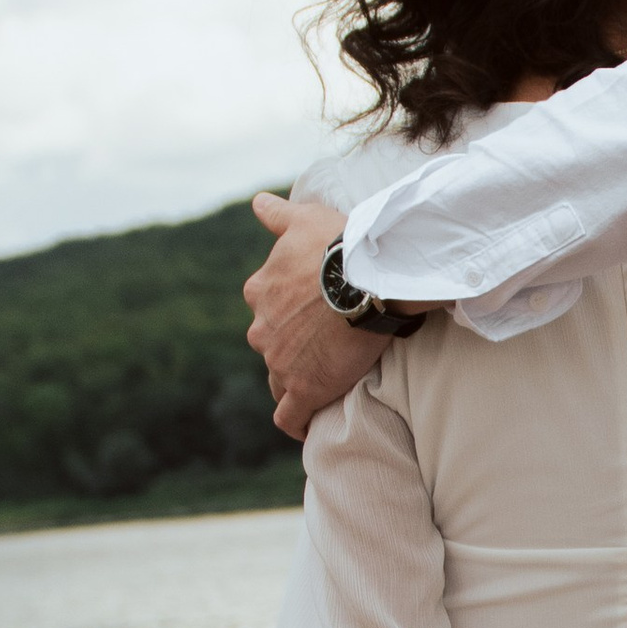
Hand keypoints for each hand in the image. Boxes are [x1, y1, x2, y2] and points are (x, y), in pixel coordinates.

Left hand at [244, 193, 388, 437]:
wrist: (368, 278)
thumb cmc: (339, 244)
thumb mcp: (304, 218)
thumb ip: (277, 215)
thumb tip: (258, 203)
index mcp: (260, 290)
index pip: (265, 308)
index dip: (286, 314)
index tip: (309, 316)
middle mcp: (261, 327)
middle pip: (270, 344)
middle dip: (290, 348)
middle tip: (324, 346)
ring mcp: (280, 361)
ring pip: (278, 379)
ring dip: (294, 381)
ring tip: (321, 382)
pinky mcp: (304, 388)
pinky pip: (290, 416)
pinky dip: (296, 422)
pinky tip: (306, 424)